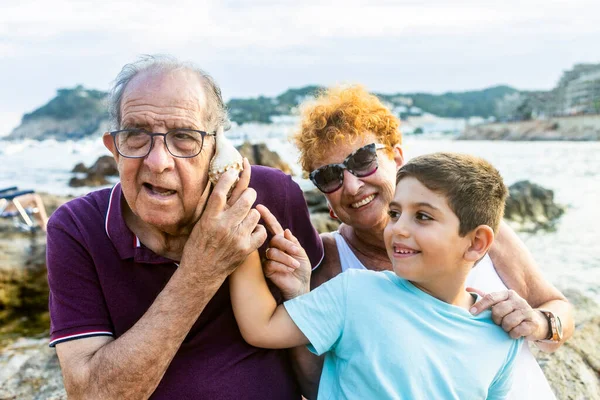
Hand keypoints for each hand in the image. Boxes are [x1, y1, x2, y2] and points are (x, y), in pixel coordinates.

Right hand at [181, 159, 266, 283]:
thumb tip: (223, 186)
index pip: (221, 191)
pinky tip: (251, 231)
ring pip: (256, 213)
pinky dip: (258, 229)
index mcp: (210, 218)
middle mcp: (224, 226)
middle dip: (249, 193)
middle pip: (246, 198)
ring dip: (253, 213)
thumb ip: (213, 208)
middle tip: (249, 195)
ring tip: (246, 218)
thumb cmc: (198, 246)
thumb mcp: (200, 224)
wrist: (201, 273)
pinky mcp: (246, 249)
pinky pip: (261, 230)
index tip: (233, 170)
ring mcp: (237, 237)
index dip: (229, 177)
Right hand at [257, 204, 310, 299]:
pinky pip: (270, 263)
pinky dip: (282, 266)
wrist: (301, 286)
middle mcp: (272, 248)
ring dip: (286, 258)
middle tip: (296, 252)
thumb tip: (285, 230)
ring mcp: (268, 259)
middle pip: (275, 239)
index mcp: (281, 242)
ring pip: (272, 252)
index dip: (267, 217)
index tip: (260, 207)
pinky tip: (289, 270)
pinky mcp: (266, 270)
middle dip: (287, 245)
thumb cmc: (302, 269)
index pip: (274, 227)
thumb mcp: (301, 253)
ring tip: (295, 265)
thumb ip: (293, 242)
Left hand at [468, 288, 548, 339]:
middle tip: (499, 323)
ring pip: (508, 322)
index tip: (472, 313)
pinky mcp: (533, 322)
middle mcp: (518, 300)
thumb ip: (485, 297)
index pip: (490, 297)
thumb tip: (468, 289)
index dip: (480, 305)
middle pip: (498, 310)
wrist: (535, 323)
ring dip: (505, 328)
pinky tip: (515, 332)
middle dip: (496, 320)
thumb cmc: (512, 313)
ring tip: (508, 327)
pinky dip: (513, 334)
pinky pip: (517, 330)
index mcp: (507, 294)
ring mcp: (527, 310)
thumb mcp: (500, 303)